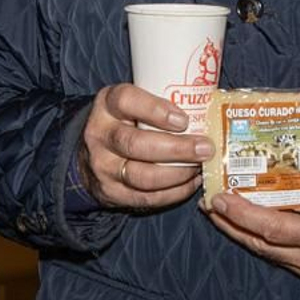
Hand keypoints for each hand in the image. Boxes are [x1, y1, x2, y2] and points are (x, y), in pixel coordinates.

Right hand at [79, 84, 210, 210]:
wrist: (91, 154)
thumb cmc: (125, 122)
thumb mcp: (132, 104)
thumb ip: (160, 102)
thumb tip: (208, 107)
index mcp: (106, 104)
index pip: (126, 101)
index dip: (155, 110)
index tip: (183, 120)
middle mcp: (100, 134)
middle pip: (136, 144)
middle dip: (176, 149)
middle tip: (205, 148)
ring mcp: (103, 166)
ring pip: (142, 176)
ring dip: (177, 174)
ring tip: (199, 167)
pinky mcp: (111, 192)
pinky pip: (146, 198)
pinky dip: (174, 192)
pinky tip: (191, 182)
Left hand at [204, 157, 299, 284]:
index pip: (275, 229)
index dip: (244, 214)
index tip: (220, 198)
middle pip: (263, 244)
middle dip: (231, 223)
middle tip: (207, 200)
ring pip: (267, 252)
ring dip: (240, 231)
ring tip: (217, 209)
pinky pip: (279, 254)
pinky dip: (258, 236)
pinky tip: (244, 219)